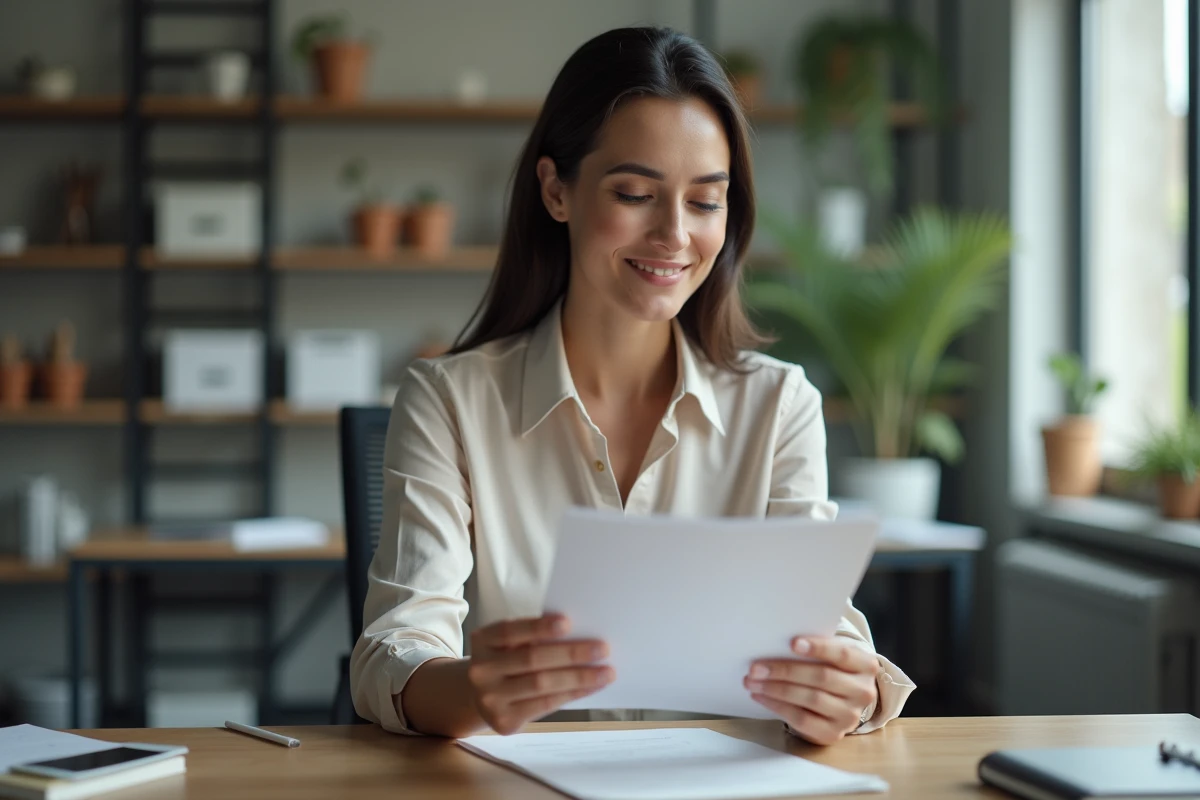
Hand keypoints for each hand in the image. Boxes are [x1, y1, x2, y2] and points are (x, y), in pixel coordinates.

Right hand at [466, 613, 613, 734]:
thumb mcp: (508, 644)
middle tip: (603, 648)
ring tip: (606, 672)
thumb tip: (579, 635)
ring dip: (579, 677)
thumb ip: (531, 638)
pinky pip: (545, 704)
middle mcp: (481, 670)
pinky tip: (591, 687)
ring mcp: (490, 698)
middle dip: (571, 653)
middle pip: (532, 659)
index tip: (568, 622)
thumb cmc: (506, 661)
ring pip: (542, 684)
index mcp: (482, 641)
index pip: (510, 631)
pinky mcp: (504, 721)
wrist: (479, 697)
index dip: (539, 627)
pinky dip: (572, 694)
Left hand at [744, 636, 879, 745]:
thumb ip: (815, 650)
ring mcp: (850, 715)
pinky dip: (778, 706)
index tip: (792, 643)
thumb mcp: (833, 656)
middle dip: (785, 670)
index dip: (818, 648)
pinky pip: (802, 719)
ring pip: (810, 698)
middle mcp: (863, 691)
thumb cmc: (831, 669)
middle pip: (821, 677)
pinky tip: (761, 696)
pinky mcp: (833, 733)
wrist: (842, 701)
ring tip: (752, 681)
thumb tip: (776, 645)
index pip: (842, 654)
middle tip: (756, 667)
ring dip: (776, 689)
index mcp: (866, 665)